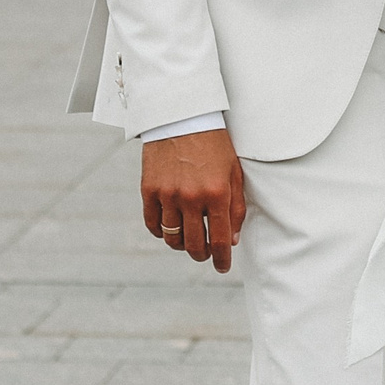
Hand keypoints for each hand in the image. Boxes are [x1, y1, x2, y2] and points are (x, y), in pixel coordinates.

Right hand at [141, 128, 246, 272]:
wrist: (183, 117)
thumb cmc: (214, 144)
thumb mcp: (234, 171)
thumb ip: (236, 207)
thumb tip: (230, 240)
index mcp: (217, 193)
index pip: (219, 240)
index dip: (222, 259)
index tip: (223, 267)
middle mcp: (191, 198)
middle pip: (194, 245)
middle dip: (202, 255)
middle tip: (206, 255)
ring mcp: (168, 195)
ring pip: (172, 239)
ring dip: (182, 245)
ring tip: (189, 240)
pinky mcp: (149, 190)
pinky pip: (153, 225)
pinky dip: (162, 232)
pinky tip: (170, 229)